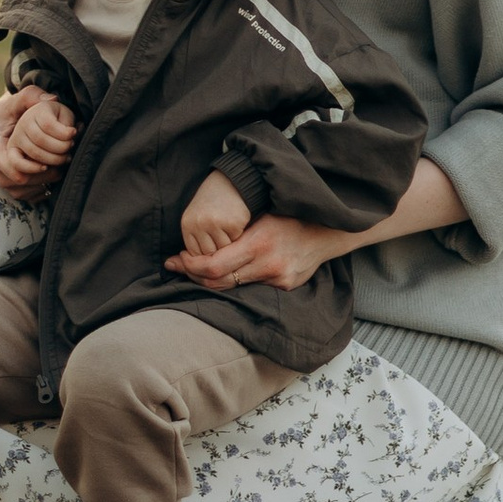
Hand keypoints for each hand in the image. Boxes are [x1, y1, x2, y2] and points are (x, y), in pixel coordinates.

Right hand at [0, 84, 75, 193]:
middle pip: (22, 181)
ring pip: (28, 190)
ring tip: (60, 166)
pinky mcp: (13, 188)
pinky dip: (45, 187)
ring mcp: (4, 180)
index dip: (30, 167)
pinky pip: (31, 196)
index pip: (10, 167)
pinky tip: (53, 173)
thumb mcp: (14, 101)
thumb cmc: (5, 113)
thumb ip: (31, 96)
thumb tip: (52, 99)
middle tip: (63, 159)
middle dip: (44, 173)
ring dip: (47, 180)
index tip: (45, 162)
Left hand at [165, 209, 341, 291]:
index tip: (178, 258)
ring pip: (232, 287)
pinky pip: (250, 287)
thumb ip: (237, 231)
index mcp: (259, 243)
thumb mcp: (262, 214)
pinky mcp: (283, 287)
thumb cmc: (289, 216)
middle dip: (193, 274)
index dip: (191, 265)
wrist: (326, 232)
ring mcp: (277, 279)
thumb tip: (202, 240)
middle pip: (219, 281)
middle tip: (176, 266)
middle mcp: (267, 265)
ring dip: (210, 280)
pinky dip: (234, 281)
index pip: (215, 266)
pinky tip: (221, 273)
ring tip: (192, 269)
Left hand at [177, 170, 250, 260]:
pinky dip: (239, 241)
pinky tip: (241, 232)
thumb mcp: (200, 220)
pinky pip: (236, 244)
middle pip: (206, 258)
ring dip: (229, 252)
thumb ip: (196, 241)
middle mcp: (198, 224)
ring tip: (233, 240)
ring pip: (222, 254)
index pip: (193, 257)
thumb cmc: (216, 203)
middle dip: (216, 259)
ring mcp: (214, 223)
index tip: (212, 260)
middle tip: (225, 251)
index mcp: (187, 223)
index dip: (203, 262)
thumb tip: (181, 266)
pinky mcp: (232, 222)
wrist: (232, 181)